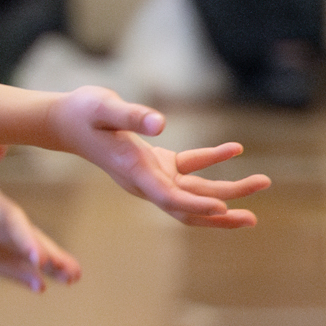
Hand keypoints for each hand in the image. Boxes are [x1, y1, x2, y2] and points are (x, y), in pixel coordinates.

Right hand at [0, 141, 80, 291]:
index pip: (4, 221)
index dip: (23, 239)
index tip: (40, 258)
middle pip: (14, 244)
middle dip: (44, 259)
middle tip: (73, 275)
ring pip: (9, 258)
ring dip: (40, 270)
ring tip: (72, 278)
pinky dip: (17, 275)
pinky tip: (40, 286)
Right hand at [45, 86, 269, 227]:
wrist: (65, 120)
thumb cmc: (82, 112)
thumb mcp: (104, 108)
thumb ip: (131, 115)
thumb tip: (161, 122)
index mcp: (135, 174)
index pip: (169, 197)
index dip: (196, 205)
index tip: (223, 208)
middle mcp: (146, 182)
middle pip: (189, 204)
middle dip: (222, 213)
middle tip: (253, 217)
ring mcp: (153, 175)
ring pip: (195, 191)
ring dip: (227, 192)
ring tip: (261, 185)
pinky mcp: (157, 162)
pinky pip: (190, 166)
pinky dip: (213, 159)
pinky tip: (236, 148)